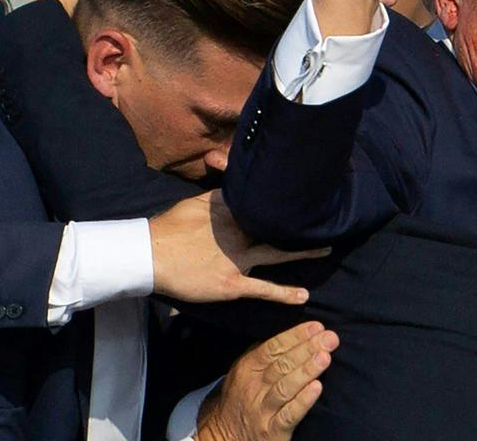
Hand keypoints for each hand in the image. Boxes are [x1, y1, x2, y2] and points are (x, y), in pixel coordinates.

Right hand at [148, 190, 329, 305]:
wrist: (148, 254)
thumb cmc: (169, 229)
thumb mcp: (196, 203)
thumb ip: (219, 195)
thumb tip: (234, 180)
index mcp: (232, 213)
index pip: (264, 205)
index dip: (285, 202)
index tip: (306, 197)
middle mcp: (240, 234)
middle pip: (278, 227)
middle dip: (301, 224)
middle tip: (327, 219)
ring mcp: (238, 259)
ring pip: (277, 255)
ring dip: (303, 253)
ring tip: (327, 250)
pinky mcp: (232, 283)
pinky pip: (263, 288)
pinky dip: (284, 293)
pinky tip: (303, 297)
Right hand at [196, 321, 339, 440]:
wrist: (225, 436)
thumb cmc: (243, 396)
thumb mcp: (245, 372)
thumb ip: (265, 353)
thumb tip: (296, 332)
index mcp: (247, 368)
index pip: (272, 348)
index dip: (295, 336)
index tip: (317, 326)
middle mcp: (253, 388)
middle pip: (282, 365)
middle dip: (307, 349)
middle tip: (330, 338)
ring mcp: (262, 410)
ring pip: (285, 388)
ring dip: (306, 371)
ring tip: (325, 357)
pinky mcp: (272, 431)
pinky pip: (288, 415)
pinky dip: (303, 401)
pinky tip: (317, 388)